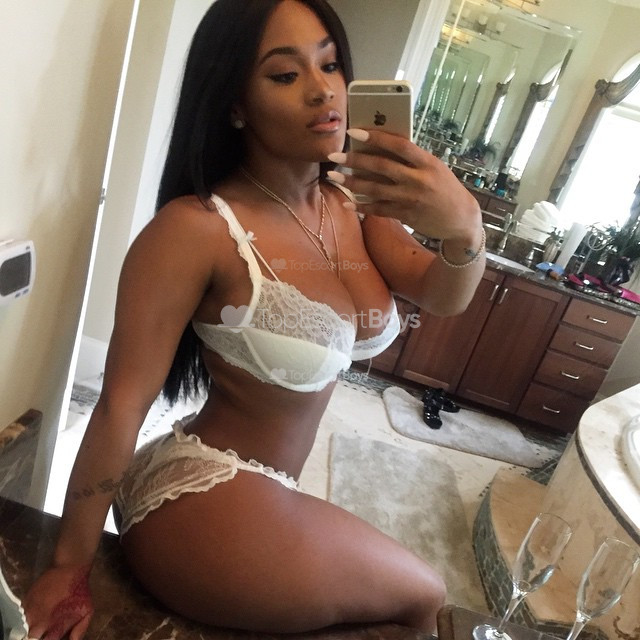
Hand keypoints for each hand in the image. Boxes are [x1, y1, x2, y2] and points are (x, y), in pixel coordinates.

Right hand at [23, 565, 93, 639]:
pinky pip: (20, 615)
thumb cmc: (79, 591)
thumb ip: (79, 631)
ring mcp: (30, 611)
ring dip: (28, 627)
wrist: (70, 568)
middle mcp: (39, 622)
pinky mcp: (25, 600)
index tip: (48, 636)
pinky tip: (35, 611)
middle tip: (42, 630)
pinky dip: (25, 616)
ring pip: (22, 627)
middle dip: (34, 636)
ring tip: (38, 621)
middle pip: (30, 638)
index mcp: (55, 627)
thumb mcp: (87, 611)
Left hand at [327, 128, 481, 245]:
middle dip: (355, 160)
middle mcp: (418, 180)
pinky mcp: (405, 215)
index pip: (399, 146)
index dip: (376, 138)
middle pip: (381, 167)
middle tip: (334, 155)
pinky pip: (379, 209)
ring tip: (334, 176)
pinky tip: (347, 202)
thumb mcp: (434, 168)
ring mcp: (410, 199)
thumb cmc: (445, 188)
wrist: (461, 219)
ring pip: (375, 189)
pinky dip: (362, 205)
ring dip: (352, 182)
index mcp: (427, 162)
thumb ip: (412, 159)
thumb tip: (381, 148)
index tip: (354, 132)